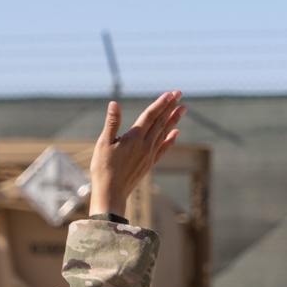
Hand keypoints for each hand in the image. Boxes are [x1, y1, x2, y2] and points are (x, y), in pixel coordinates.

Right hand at [89, 91, 186, 216]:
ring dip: (174, 120)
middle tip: (180, 94)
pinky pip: (163, 148)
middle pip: (160, 122)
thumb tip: (114, 104)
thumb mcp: (103, 144)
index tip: (170, 93)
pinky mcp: (149, 163)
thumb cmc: (103, 168)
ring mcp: (149, 155)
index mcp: (134, 138)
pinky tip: (176, 132)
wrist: (111, 193)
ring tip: (183, 108)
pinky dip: (171, 139)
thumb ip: (111, 123)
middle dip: (170, 107)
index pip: (150, 116)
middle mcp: (145, 145)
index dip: (160, 104)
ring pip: (164, 133)